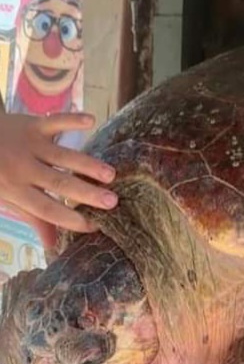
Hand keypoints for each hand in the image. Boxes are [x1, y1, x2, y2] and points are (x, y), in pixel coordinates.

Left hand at [0, 112, 117, 247]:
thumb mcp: (8, 198)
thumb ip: (33, 217)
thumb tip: (52, 244)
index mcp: (15, 190)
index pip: (46, 209)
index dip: (70, 219)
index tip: (95, 226)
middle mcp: (23, 168)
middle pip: (58, 184)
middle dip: (87, 193)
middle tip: (112, 202)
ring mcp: (29, 145)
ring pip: (62, 156)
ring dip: (88, 165)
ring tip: (111, 175)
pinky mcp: (32, 125)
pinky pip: (54, 122)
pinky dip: (71, 119)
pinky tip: (91, 121)